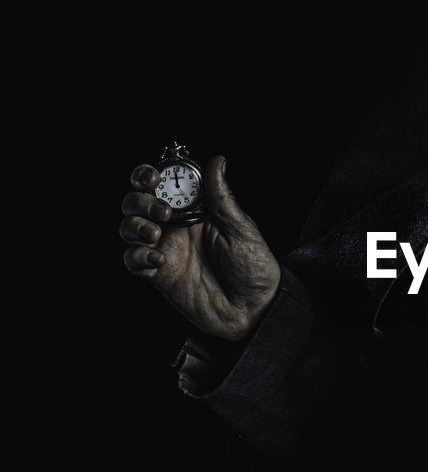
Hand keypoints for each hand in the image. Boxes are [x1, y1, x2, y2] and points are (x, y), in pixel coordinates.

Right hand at [120, 156, 280, 340]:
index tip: (156, 176)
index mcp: (195, 209)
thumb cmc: (253, 267)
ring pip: (129, 228)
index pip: (162, 184)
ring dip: (135, 225)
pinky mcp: (158, 275)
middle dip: (140, 200)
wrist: (254, 310)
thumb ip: (221, 198)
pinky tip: (159, 260)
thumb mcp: (240, 228)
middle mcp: (175, 227)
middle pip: (137, 202)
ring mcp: (165, 250)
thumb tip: (217, 161)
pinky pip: (133, 261)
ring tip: (156, 233)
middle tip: (163, 212)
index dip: (150, 174)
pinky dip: (137, 256)